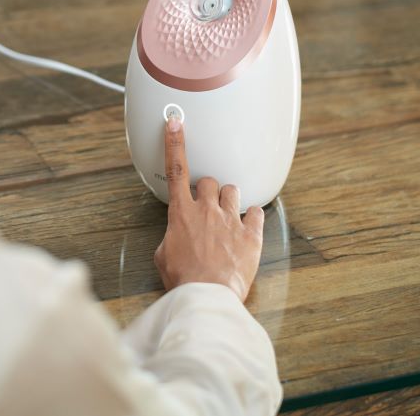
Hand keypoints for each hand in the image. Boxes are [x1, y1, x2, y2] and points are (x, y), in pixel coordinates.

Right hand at [153, 116, 264, 301]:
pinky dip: (252, 218)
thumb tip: (176, 237)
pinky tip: (247, 228)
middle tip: (207, 208)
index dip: (175, 143)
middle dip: (208, 190)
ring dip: (229, 202)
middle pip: (209, 181)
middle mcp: (206, 210)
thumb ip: (171, 237)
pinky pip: (256, 212)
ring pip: (232, 192)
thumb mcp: (163, 256)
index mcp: (181, 213)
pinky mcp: (251, 234)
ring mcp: (231, 220)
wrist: (208, 295)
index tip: (175, 124)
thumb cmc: (184, 280)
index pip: (176, 169)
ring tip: (227, 220)